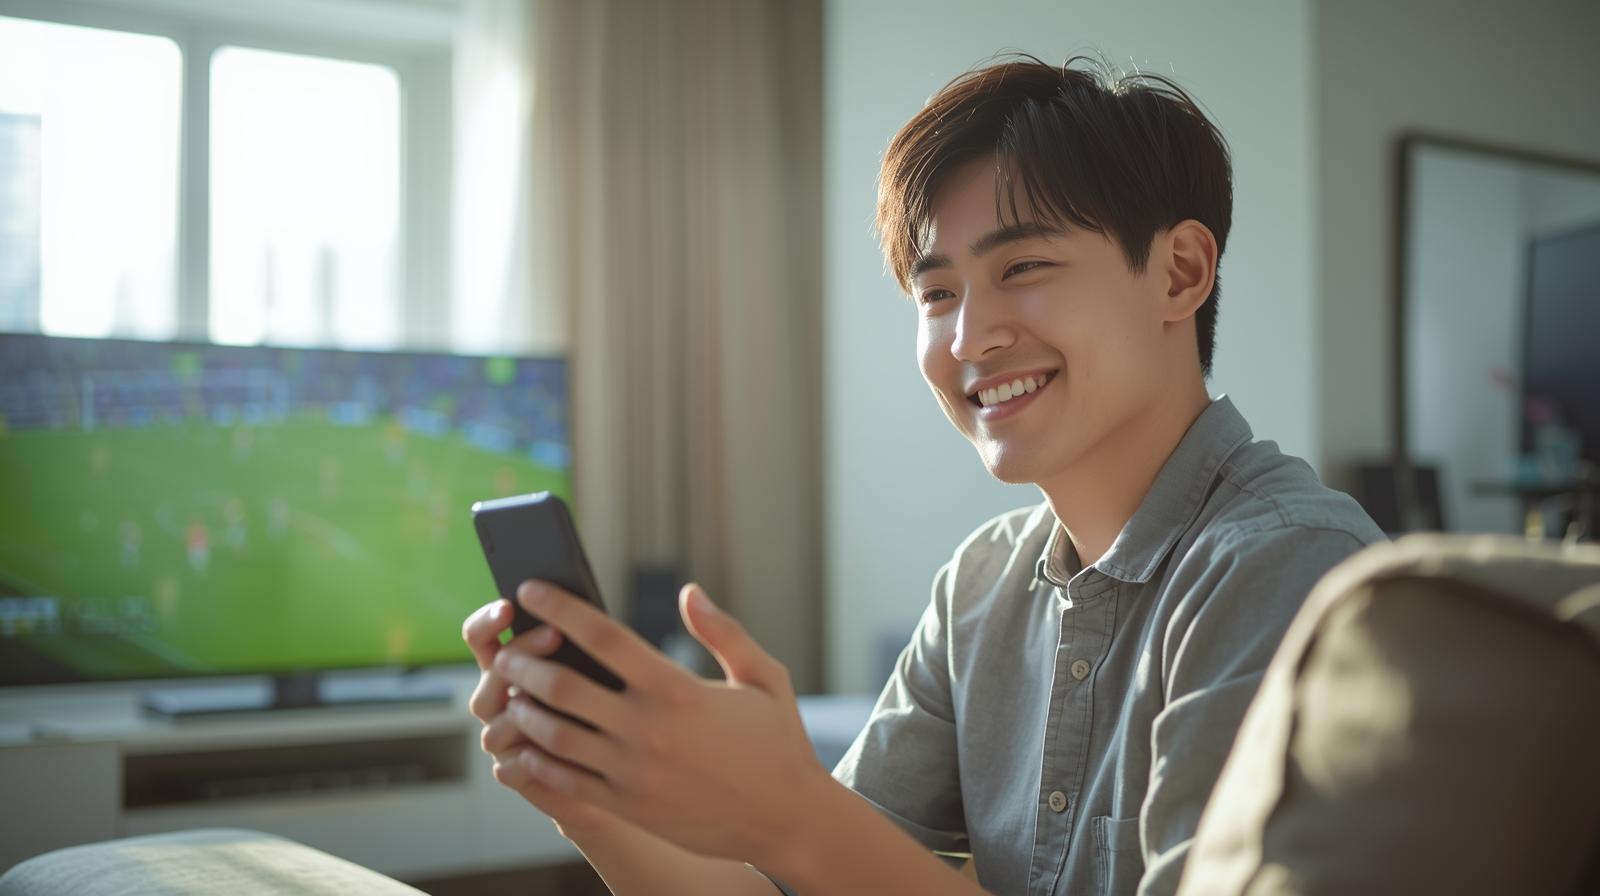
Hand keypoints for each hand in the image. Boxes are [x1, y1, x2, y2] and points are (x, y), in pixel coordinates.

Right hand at [462, 600, 624, 841]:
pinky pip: (510, 767)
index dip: (487, 621)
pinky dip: (532, 759)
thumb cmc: (607, 704)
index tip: (509, 605)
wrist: (613, 765)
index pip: (481, 637)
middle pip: (492, 672)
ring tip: (565, 699)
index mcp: (511, 664)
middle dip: (521, 651)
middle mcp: (498, 698)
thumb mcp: (596, 665)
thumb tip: (587, 608)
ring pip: (496, 722)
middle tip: (554, 634)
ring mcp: (502, 737)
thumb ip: (581, 641)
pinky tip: (559, 750)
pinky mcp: (514, 773)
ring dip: (528, 709)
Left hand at [487, 580, 830, 867]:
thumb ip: (723, 631)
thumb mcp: (764, 677)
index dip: (561, 608)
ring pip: (555, 735)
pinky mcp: (627, 806)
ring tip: (512, 696)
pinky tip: (525, 745)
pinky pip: (565, 780)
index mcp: (678, 690)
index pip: (604, 637)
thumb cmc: (777, 743)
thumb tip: (688, 591)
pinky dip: (536, 760)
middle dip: (524, 665)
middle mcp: (648, 729)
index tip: (532, 590)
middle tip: (506, 653)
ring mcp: (633, 772)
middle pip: (563, 687)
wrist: (786, 819)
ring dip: (524, 711)